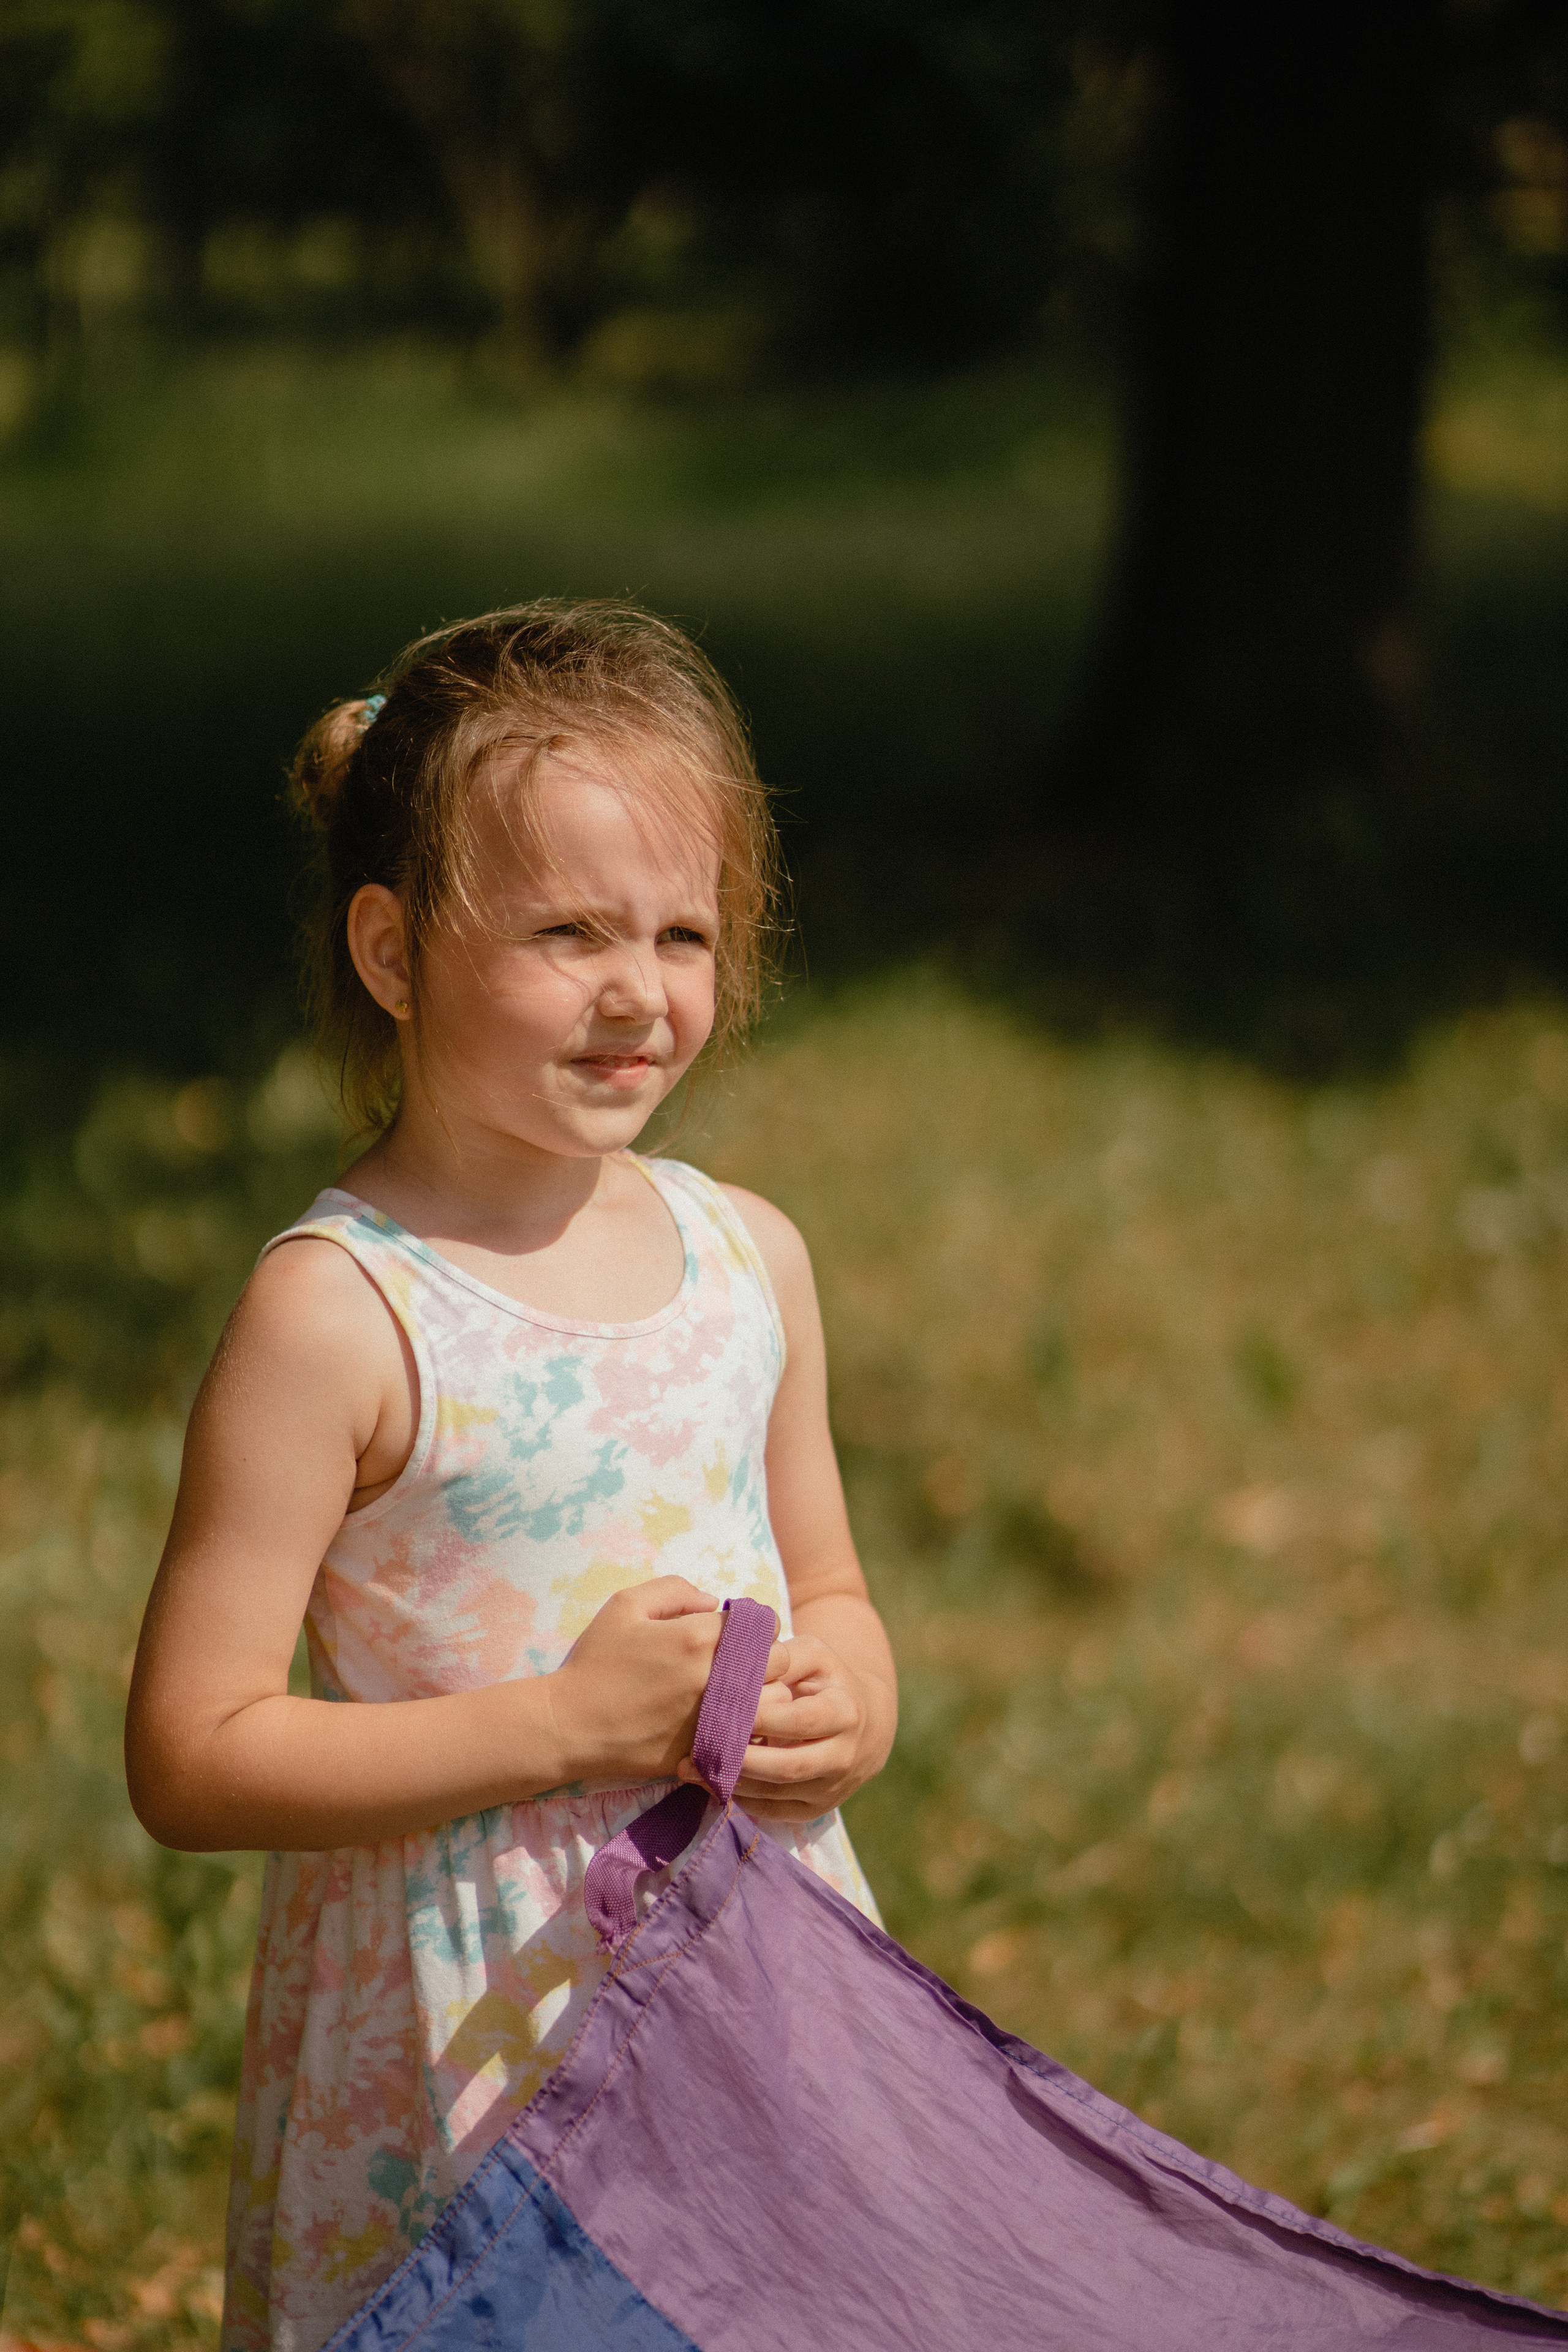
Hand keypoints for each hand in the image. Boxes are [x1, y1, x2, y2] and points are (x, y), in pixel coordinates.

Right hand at [547, 1577, 789, 1787]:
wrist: (571, 1726)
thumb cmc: (596, 1662)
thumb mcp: (625, 1605)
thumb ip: (676, 1590)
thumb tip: (713, 1602)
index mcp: (699, 1638)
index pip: (765, 1625)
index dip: (758, 1627)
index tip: (741, 1634)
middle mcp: (715, 1679)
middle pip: (779, 1663)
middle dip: (769, 1659)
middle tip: (746, 1663)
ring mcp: (715, 1720)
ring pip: (773, 1704)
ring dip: (766, 1695)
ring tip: (743, 1694)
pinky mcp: (708, 1752)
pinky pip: (752, 1739)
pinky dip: (749, 1730)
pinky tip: (728, 1723)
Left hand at [678, 1632, 885, 1821]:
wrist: (864, 1725)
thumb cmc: (827, 1681)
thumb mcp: (814, 1656)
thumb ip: (782, 1657)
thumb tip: (743, 1667)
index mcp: (844, 1713)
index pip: (800, 1721)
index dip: (761, 1719)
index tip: (721, 1709)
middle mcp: (843, 1756)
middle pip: (787, 1767)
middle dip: (740, 1760)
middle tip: (696, 1749)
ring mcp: (832, 1789)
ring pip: (776, 1794)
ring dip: (732, 1783)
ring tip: (692, 1769)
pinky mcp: (816, 1809)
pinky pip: (774, 1811)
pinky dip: (742, 1799)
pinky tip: (715, 1781)